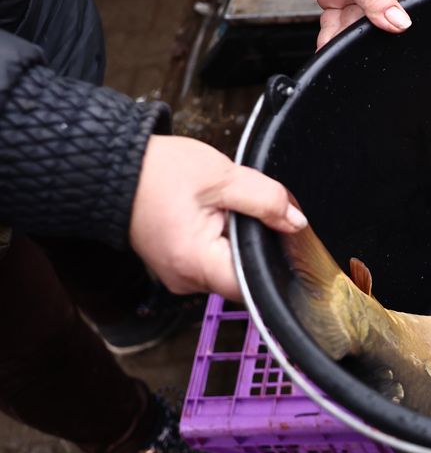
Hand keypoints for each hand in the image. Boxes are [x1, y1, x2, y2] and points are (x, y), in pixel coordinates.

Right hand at [129, 135, 307, 300]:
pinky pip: (213, 258)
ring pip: (230, 265)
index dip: (276, 263)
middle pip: (244, 275)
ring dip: (238, 240)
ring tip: (225, 209)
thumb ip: (266, 200)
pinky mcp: (178, 263)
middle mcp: (186, 280)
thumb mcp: (222, 177)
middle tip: (250, 211)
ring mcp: (180, 274)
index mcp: (196, 263)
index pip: (254, 284)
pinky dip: (222, 238)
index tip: (286, 240)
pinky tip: (215, 215)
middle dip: (256, 244)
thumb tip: (296, 223)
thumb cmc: (156, 172)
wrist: (112, 168)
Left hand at [259, 0, 430, 48]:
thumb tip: (399, 23)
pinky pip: (339, 24)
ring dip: (349, 38)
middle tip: (364, 44)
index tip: (411, 37)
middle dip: (377, 33)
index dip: (425, 17)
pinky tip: (327, 43)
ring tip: (338, 46)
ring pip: (362, 26)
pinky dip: (332, 35)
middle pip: (390, 19)